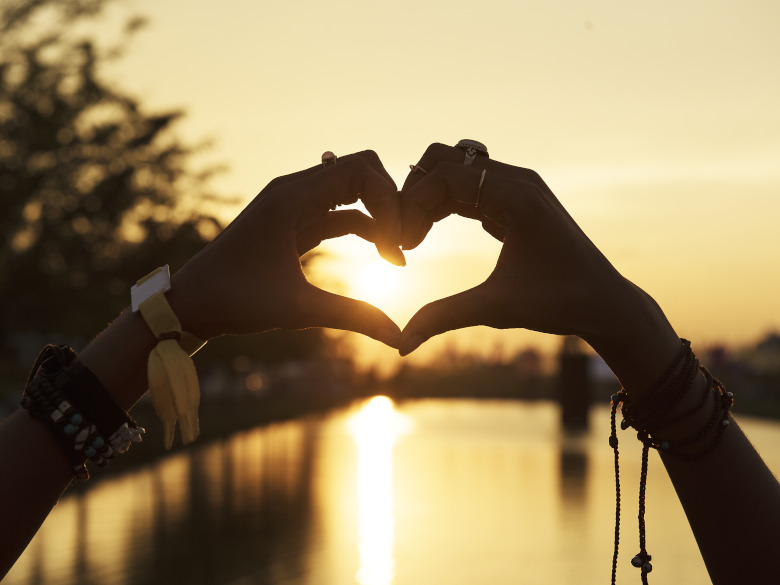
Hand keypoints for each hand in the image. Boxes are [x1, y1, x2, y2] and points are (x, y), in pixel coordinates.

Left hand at [167, 150, 403, 347]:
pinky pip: (339, 213)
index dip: (389, 199)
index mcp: (291, 197)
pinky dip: (364, 227)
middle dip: (389, 203)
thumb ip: (352, 316)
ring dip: (378, 217)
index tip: (396, 243)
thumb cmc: (234, 300)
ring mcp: (293, 205)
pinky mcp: (293, 222)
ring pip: (351, 192)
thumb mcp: (297, 309)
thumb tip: (398, 337)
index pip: (360, 169)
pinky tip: (382, 254)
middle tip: (403, 244)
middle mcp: (293, 191)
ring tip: (396, 256)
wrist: (191, 303)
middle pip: (360, 172)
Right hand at [398, 143, 647, 355]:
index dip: (413, 205)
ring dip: (427, 197)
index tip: (402, 245)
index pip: (447, 176)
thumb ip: (444, 318)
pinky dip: (443, 204)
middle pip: (446, 159)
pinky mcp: (515, 201)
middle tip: (401, 235)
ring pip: (455, 169)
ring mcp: (518, 187)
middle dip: (415, 193)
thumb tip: (401, 346)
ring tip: (411, 237)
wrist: (605, 302)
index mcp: (518, 196)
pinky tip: (427, 233)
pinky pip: (468, 187)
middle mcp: (518, 181)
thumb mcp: (497, 308)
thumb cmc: (560, 303)